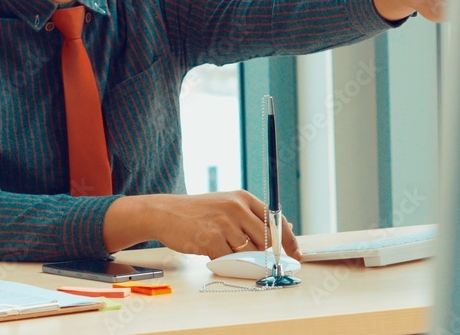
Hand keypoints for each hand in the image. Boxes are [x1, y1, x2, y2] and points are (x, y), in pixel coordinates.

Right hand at [103, 191, 300, 260]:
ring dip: (239, 257)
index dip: (288, 240)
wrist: (164, 213)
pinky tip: (211, 252)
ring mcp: (224, 223)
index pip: (275, 220)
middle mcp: (236, 207)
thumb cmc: (197, 213)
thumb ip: (251, 218)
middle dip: (262, 254)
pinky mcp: (211, 239)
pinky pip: (229, 260)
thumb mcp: (226, 206)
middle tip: (253, 259)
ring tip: (221, 247)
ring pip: (248, 252)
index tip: (295, 254)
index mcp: (243, 198)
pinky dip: (224, 262)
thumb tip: (282, 231)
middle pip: (265, 240)